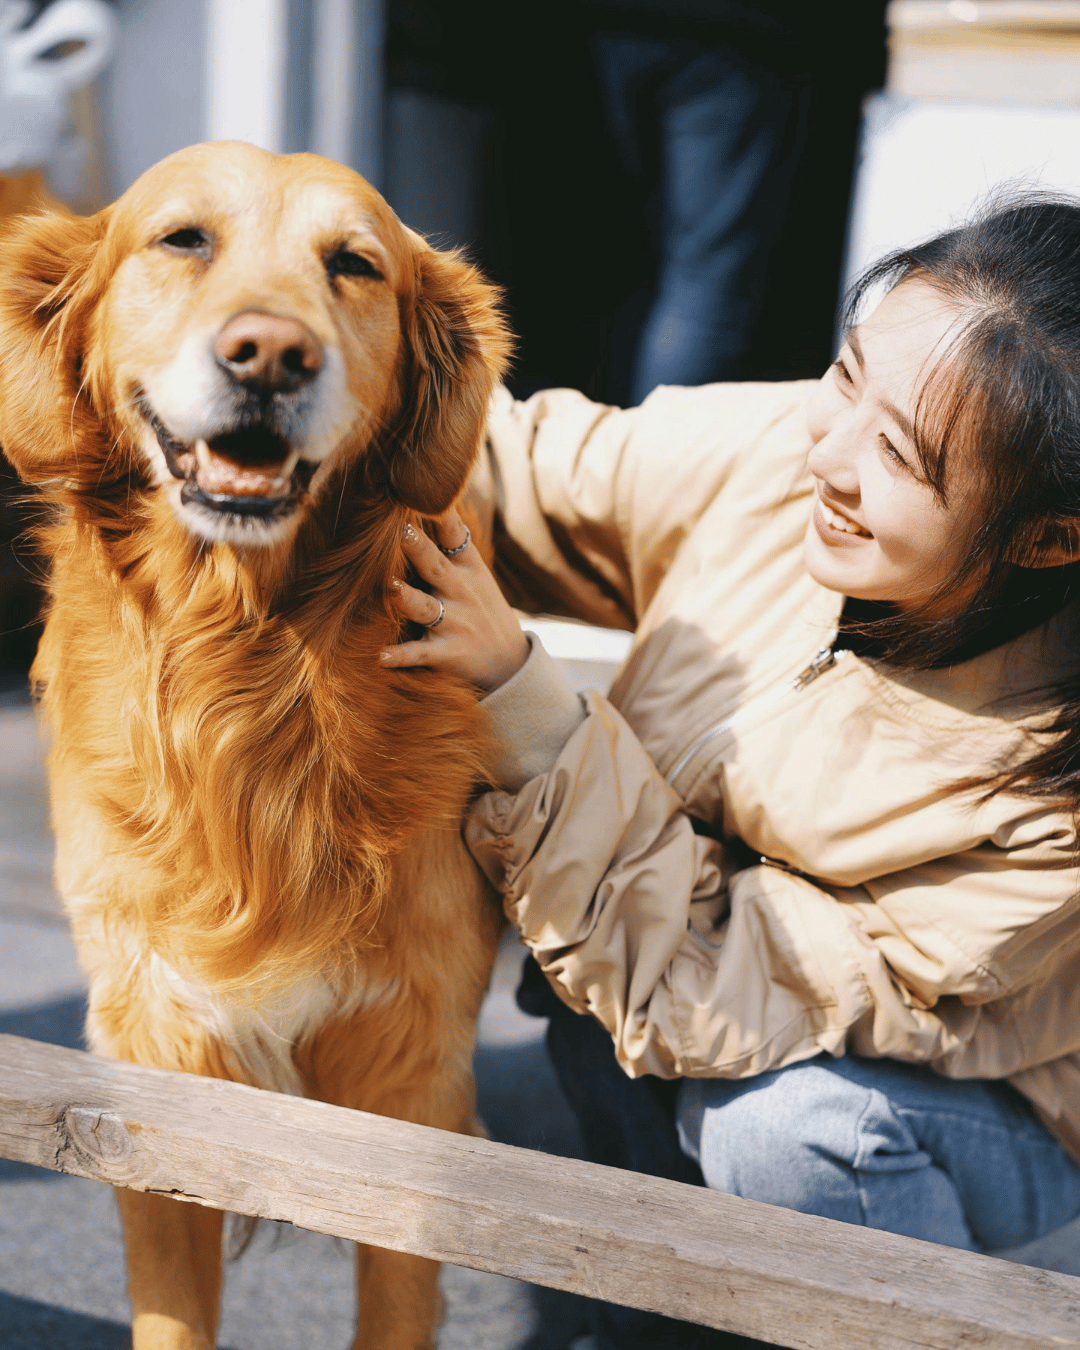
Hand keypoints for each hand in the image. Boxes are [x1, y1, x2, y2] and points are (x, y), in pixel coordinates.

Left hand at [380, 510, 529, 691]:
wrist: (511, 663)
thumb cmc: (483, 610)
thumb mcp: (476, 574)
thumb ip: (451, 545)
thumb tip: (431, 501)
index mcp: (468, 569)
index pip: (455, 535)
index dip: (442, 514)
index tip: (428, 493)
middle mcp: (461, 592)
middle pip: (435, 566)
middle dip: (419, 548)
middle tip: (401, 530)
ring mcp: (455, 623)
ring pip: (425, 608)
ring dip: (407, 598)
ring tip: (390, 587)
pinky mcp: (448, 653)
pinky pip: (420, 654)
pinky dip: (401, 656)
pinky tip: (381, 657)